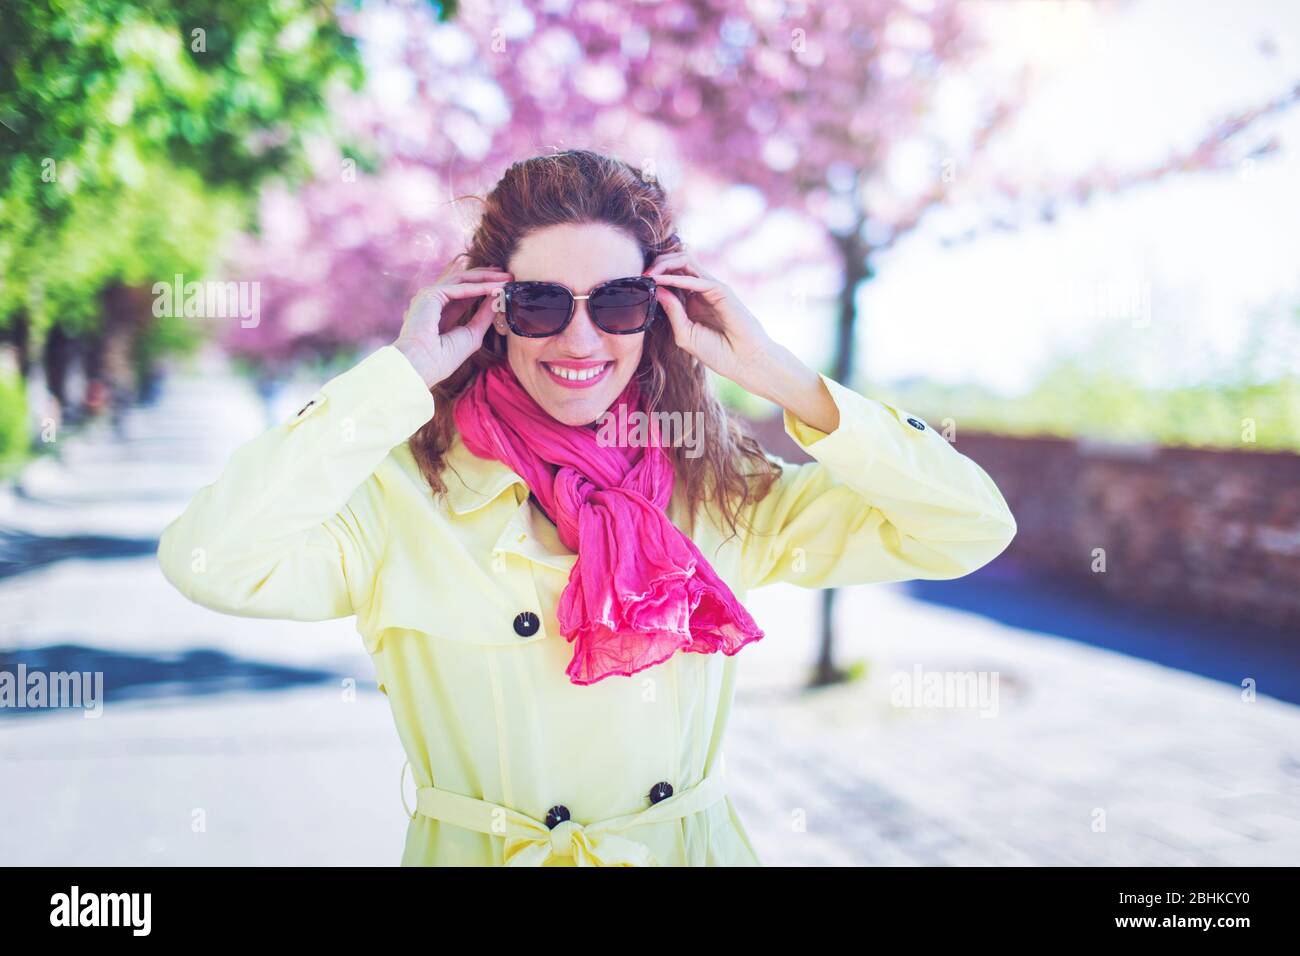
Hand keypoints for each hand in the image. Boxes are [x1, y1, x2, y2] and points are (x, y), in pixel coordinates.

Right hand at [394, 255, 511, 386]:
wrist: (423, 366)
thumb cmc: (443, 358)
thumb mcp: (472, 333)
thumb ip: (484, 315)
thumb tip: (497, 298)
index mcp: (439, 311)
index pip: (464, 293)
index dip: (484, 287)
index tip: (504, 284)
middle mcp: (433, 300)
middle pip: (463, 282)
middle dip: (487, 277)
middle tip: (508, 276)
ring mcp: (429, 295)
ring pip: (462, 279)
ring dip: (486, 278)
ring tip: (506, 279)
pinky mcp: (430, 294)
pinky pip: (460, 287)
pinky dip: (480, 287)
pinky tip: (496, 288)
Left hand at [644, 248, 772, 388]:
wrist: (745, 362)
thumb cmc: (718, 353)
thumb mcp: (685, 334)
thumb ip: (672, 312)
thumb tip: (656, 289)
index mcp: (692, 301)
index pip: (671, 277)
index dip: (653, 276)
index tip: (635, 284)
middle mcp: (701, 291)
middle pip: (677, 263)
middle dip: (656, 264)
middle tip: (640, 275)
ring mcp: (711, 288)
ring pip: (686, 261)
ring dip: (664, 264)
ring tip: (648, 275)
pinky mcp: (721, 291)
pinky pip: (696, 278)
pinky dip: (677, 278)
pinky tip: (660, 281)